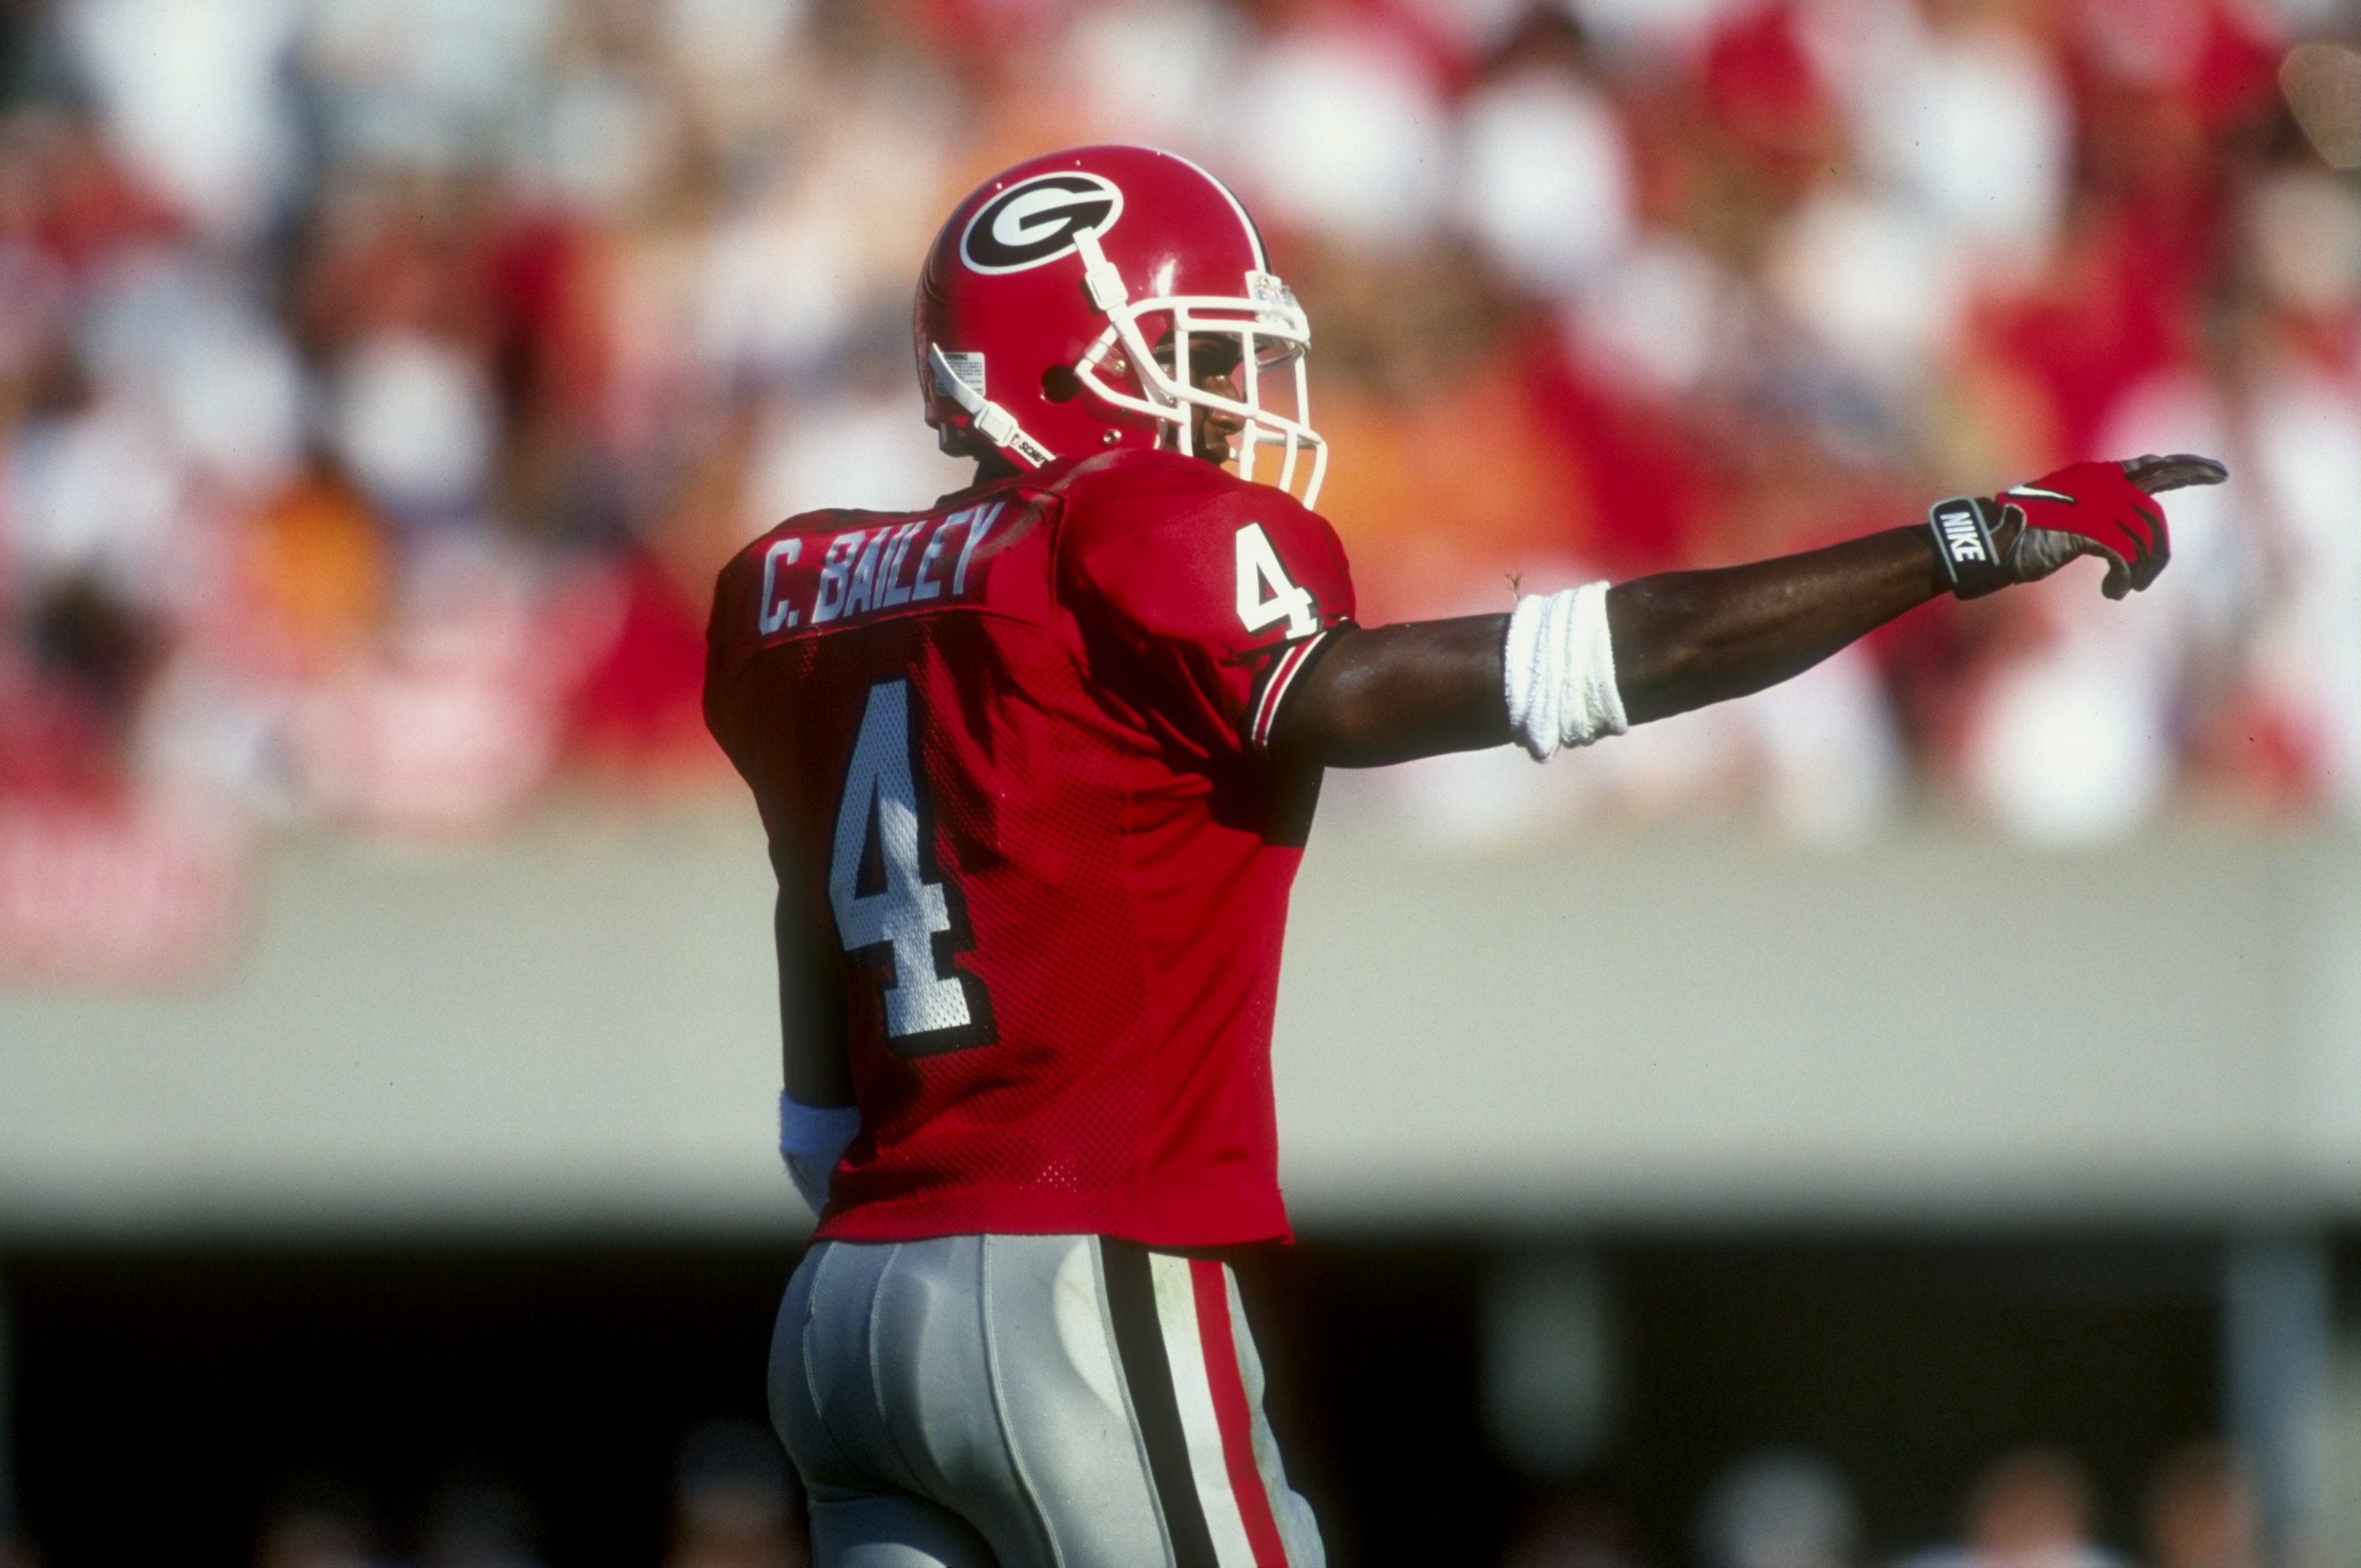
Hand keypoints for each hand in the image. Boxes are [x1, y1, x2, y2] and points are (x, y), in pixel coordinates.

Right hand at [1994, 454, 2226, 598]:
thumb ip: (2098, 513)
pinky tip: (2113, 591)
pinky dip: (2125, 577)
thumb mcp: (2066, 519)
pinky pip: (2126, 555)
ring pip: (2145, 535)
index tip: (2217, 471)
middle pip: (2155, 497)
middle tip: (2197, 510)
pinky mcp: (2086, 529)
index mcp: (2093, 478)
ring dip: (2143, 567)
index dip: (2186, 467)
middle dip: (2178, 506)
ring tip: (2126, 588)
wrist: (1989, 544)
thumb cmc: (2020, 538)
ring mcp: (2093, 505)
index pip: (2150, 466)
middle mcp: (2098, 485)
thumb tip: (2127, 523)